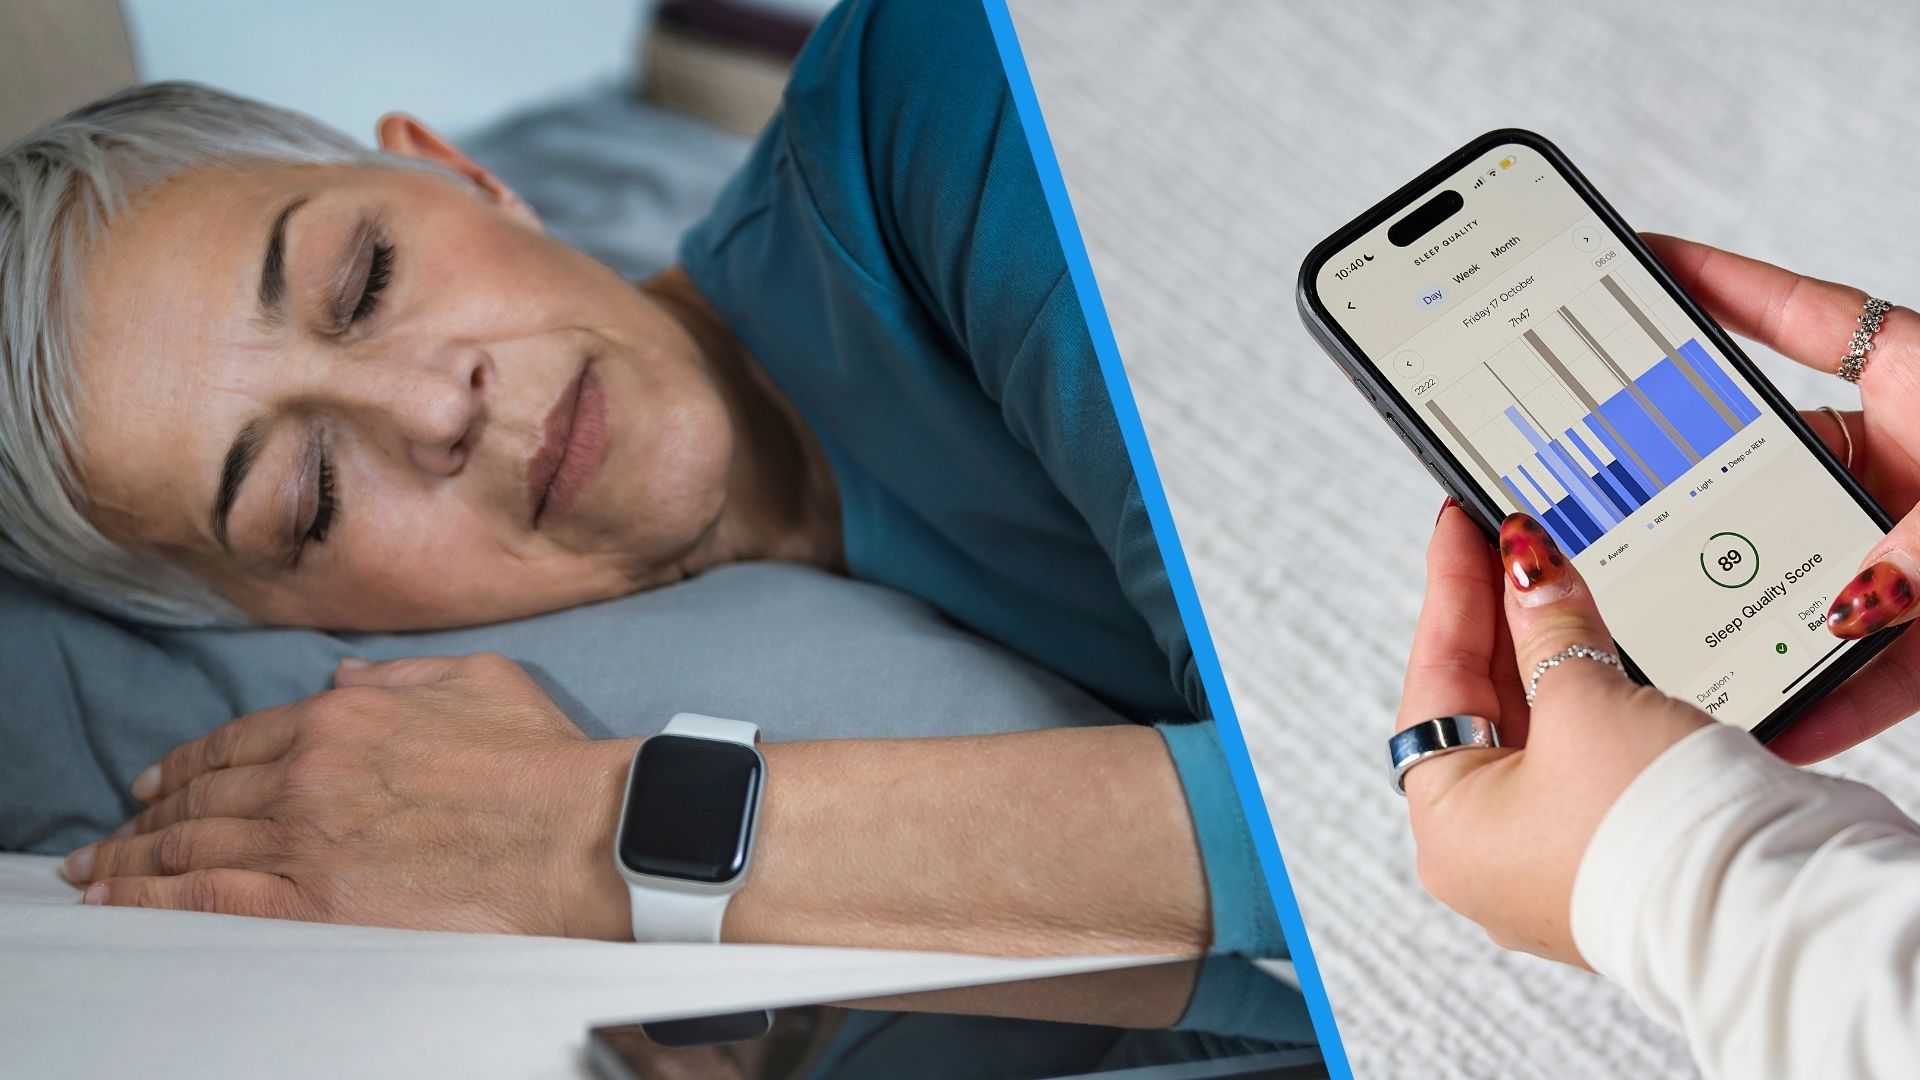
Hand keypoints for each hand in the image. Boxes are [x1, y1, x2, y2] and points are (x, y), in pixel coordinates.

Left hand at [62, 653, 635, 939]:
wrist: (575, 833)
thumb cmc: (541, 760)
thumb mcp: (477, 680)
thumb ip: (402, 675)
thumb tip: (345, 679)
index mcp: (341, 718)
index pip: (235, 742)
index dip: (185, 763)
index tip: (153, 783)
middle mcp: (305, 773)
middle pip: (200, 795)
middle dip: (145, 815)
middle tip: (112, 833)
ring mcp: (302, 840)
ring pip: (189, 846)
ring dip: (131, 859)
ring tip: (97, 872)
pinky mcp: (312, 903)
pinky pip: (205, 900)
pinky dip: (151, 900)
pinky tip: (121, 903)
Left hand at [1399, 506, 1707, 964]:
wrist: (1766, 906)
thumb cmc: (1656, 832)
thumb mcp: (1584, 703)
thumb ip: (1550, 628)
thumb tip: (1531, 572)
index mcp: (1448, 829)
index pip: (1435, 681)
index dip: (1451, 592)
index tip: (1459, 528)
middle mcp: (1488, 853)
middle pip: (1482, 704)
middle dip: (1501, 617)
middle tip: (1512, 541)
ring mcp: (1551, 856)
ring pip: (1537, 729)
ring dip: (1548, 652)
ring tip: (1555, 575)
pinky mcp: (1614, 853)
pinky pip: (1584, 757)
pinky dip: (1588, 696)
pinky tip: (1599, 642)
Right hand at [1644, 235, 1919, 762]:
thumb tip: (1848, 607)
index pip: (1797, 316)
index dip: (1716, 283)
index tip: (1643, 261)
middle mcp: (1910, 456)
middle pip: (1777, 461)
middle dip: (1702, 487)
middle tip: (1619, 498)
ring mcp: (1919, 540)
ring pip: (1811, 569)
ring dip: (1757, 609)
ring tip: (1683, 630)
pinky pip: (1874, 666)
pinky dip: (1831, 699)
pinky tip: (1781, 721)